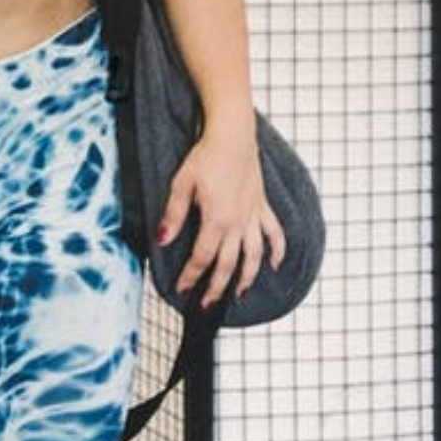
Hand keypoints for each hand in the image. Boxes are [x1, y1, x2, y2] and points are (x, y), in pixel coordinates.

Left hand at [161, 121, 287, 308]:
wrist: (232, 135)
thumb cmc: (205, 157)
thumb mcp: (181, 184)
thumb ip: (173, 215)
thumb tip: (162, 240)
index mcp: (217, 219)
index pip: (202, 257)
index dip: (191, 276)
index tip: (182, 289)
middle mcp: (238, 222)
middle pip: (229, 264)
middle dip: (217, 287)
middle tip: (207, 305)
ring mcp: (253, 215)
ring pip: (254, 255)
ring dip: (247, 277)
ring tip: (239, 294)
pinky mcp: (262, 205)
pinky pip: (274, 232)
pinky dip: (278, 250)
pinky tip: (275, 264)